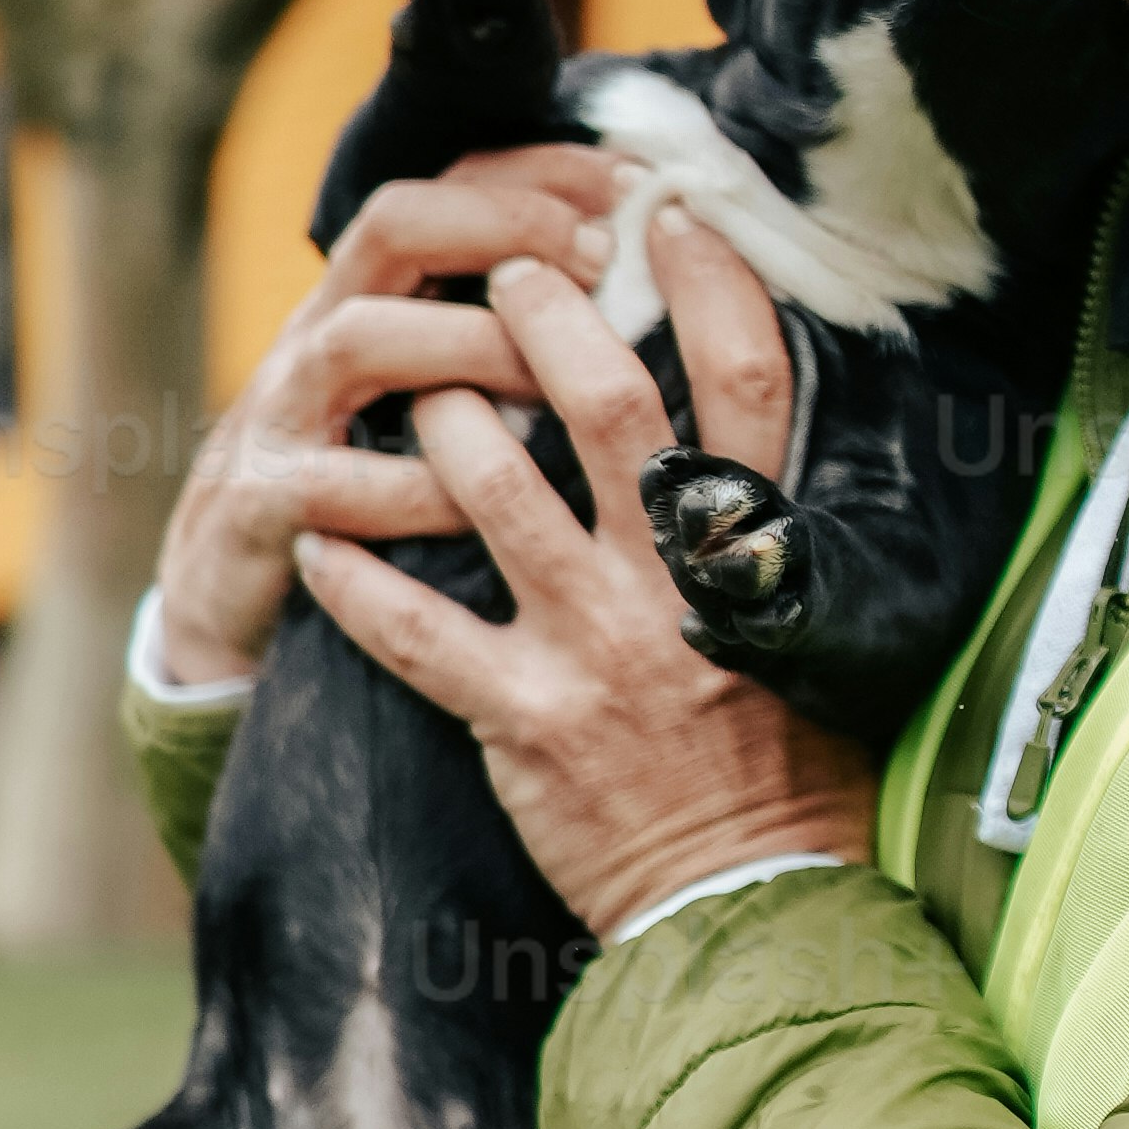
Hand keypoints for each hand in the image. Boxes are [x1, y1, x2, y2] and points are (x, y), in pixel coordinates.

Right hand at [149, 148, 630, 693]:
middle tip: (600, 258)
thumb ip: (495, 342)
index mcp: (369, 300)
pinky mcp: (260, 505)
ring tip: (552, 388)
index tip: (632, 180)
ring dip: (465, 349)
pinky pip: (337, 486)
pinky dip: (418, 494)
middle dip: (501, 225)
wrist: (221, 595)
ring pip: (359, 340)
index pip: (444, 186)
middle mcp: (319, 337)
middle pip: (392, 226)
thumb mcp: (419, 401)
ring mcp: (281, 416)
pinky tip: (488, 515)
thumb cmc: (357, 492)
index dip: (536, 173)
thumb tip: (630, 298)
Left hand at [291, 207, 880, 940]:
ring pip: (488, 488)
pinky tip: (322, 544)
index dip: (709, 284)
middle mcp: (670, 584)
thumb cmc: (780, 767)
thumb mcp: (806, 633)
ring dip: (439, 416)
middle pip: (604, 403)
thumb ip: (767, 534)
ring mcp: (591, 648)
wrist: (747, 904)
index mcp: (752, 554)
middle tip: (506, 274)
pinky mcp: (519, 718)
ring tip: (418, 387)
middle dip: (544, 314)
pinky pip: (413, 631)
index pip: (746, 383)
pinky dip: (355, 582)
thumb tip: (740, 428)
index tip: (668, 223)